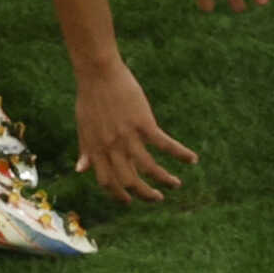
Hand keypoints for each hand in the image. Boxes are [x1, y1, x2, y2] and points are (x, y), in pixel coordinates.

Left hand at [74, 59, 198, 203]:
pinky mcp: (144, 123)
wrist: (98, 73)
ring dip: (164, 180)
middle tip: (158, 198)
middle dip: (145, 194)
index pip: (107, 182)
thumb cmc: (89, 97)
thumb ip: (86, 150)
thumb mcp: (84, 127)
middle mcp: (112, 147)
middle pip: (130, 180)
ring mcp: (128, 136)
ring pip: (150, 168)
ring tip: (176, 184)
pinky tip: (192, 159)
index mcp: (97, 149)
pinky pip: (165, 144)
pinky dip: (180, 153)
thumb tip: (81, 170)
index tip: (129, 200)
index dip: (118, 194)